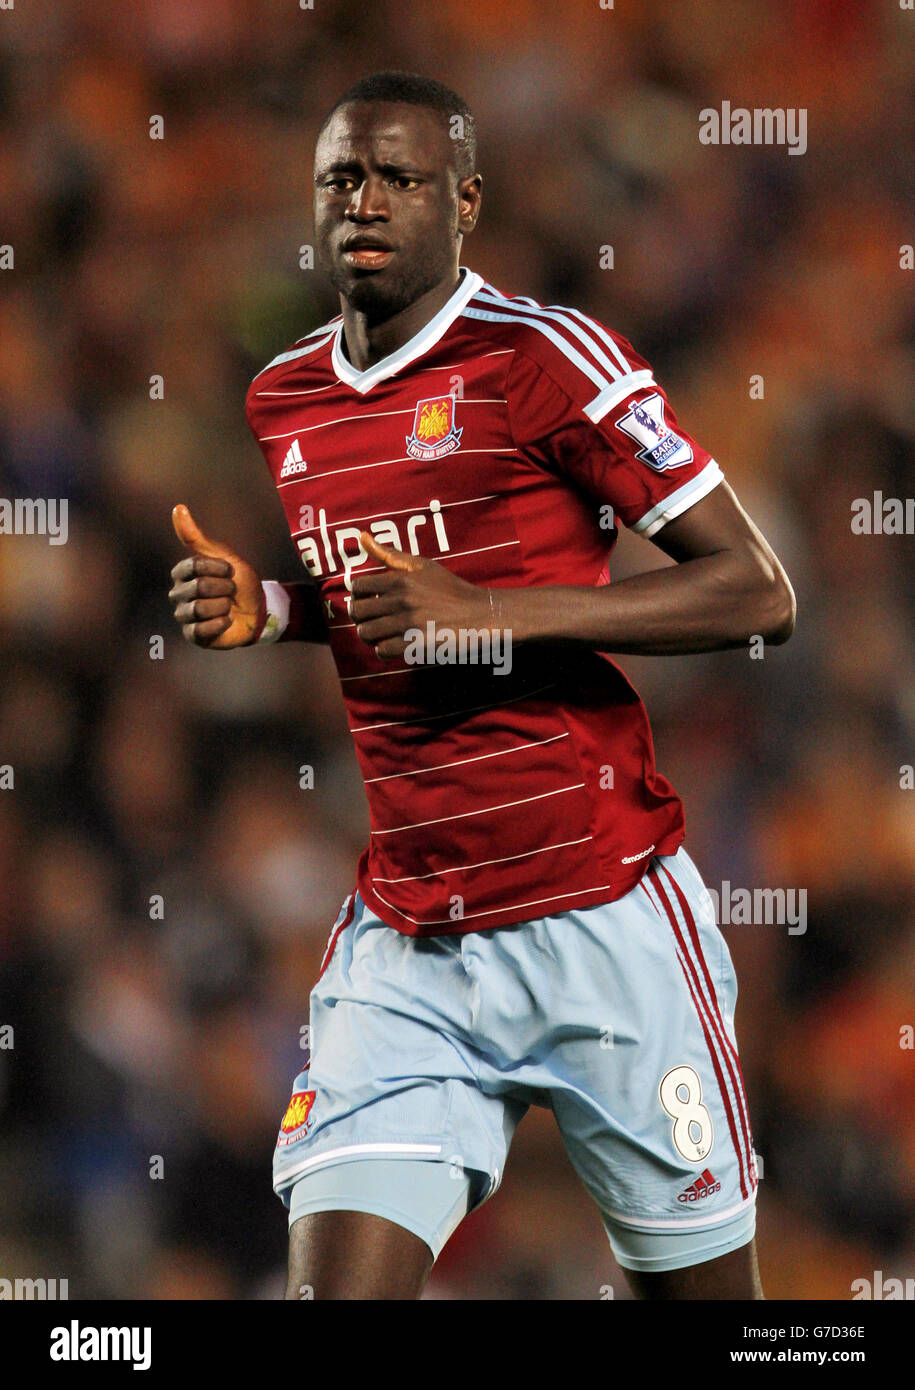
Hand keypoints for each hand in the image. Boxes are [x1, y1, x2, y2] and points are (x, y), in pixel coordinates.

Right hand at [168, 505, 263, 647]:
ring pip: (200, 609)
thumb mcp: (223, 555)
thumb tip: (177, 508)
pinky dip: (221, 623)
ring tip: (229, 606)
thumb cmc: (239, 581)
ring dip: (223, 606)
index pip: (194, 566)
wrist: (258, 610)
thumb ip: (197, 537)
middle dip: (224, 588)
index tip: (230, 570)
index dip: (218, 568)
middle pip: (198, 588)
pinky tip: (228, 620)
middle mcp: (178, 594)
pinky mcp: (193, 635)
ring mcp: (184, 616)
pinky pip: (202, 629)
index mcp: (182, 573)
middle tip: (232, 591)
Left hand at [350, 534, 492, 659]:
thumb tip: (362, 536)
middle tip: (373, 621)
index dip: (358, 597)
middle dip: (361, 618)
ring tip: (382, 634)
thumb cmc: (450, 589)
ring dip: (371, 636)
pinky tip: (394, 645)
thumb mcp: (422, 565)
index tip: (368, 602)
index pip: (357, 587)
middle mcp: (402, 599)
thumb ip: (390, 554)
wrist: (481, 614)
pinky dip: (384, 650)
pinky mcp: (417, 644)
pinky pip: (383, 650)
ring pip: (367, 633)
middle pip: (358, 613)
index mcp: (400, 579)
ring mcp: (409, 623)